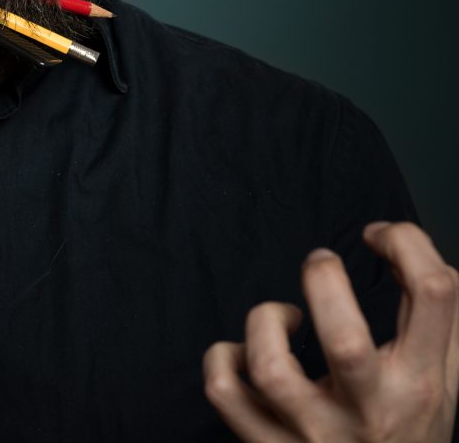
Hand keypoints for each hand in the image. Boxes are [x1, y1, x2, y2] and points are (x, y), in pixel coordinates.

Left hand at [203, 221, 458, 441]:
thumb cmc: (409, 427)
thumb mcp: (440, 376)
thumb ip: (433, 315)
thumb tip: (400, 241)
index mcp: (421, 383)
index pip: (434, 293)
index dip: (405, 241)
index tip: (377, 237)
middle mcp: (371, 411)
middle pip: (345, 340)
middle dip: (324, 281)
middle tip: (320, 264)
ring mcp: (316, 435)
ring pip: (270, 369)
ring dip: (264, 321)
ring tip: (282, 317)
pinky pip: (225, 394)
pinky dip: (221, 359)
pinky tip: (242, 352)